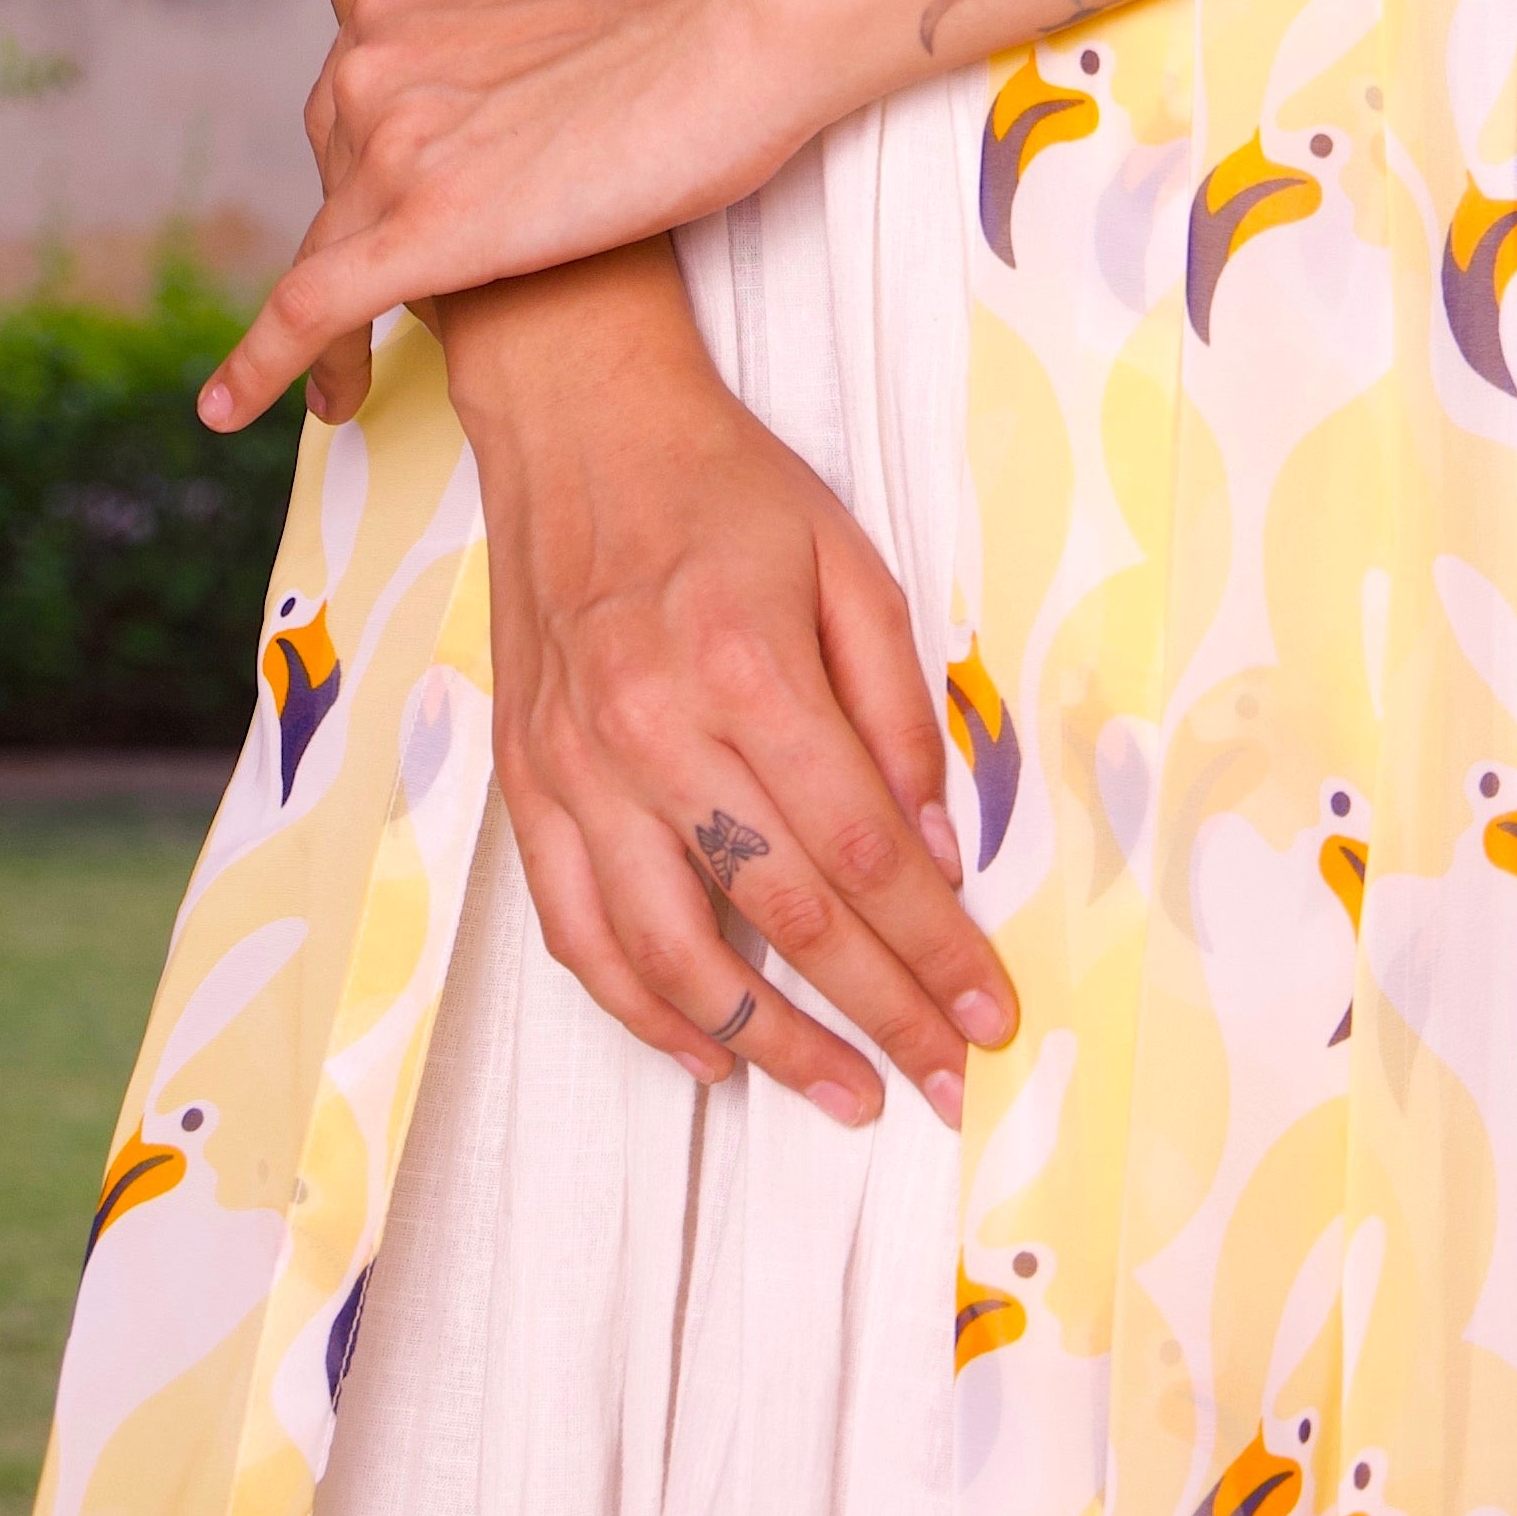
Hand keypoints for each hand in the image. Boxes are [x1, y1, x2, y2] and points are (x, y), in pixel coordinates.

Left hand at [201, 0, 790, 433]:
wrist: (733, 33)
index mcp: (394, 11)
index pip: (348, 115)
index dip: (365, 174)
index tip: (389, 221)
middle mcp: (373, 72)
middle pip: (334, 186)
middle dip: (354, 247)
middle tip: (390, 313)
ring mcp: (396, 152)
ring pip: (324, 257)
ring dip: (317, 330)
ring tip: (341, 390)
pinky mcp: (429, 231)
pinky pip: (317, 308)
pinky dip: (264, 362)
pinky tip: (230, 411)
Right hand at [459, 267, 1017, 1131]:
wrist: (578, 424)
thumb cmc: (725, 489)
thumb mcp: (850, 562)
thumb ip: (897, 707)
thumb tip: (935, 849)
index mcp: (749, 668)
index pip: (863, 850)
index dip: (936, 948)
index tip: (990, 1013)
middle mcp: (655, 731)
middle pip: (785, 914)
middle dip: (880, 1012)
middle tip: (941, 1082)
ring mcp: (578, 767)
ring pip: (673, 951)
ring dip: (765, 1043)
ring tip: (841, 1091)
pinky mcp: (526, 784)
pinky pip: (577, 931)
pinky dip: (641, 1008)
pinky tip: (706, 1052)